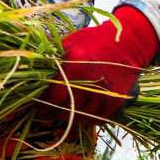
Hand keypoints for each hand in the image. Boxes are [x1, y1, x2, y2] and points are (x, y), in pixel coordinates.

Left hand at [43, 5, 158, 125]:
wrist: (127, 43)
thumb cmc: (92, 41)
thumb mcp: (70, 43)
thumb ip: (53, 57)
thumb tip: (32, 68)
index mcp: (74, 66)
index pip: (53, 94)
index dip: (43, 104)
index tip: (37, 106)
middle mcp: (90, 81)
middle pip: (66, 109)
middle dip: (54, 114)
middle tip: (47, 114)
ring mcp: (105, 92)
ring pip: (82, 116)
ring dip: (70, 118)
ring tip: (62, 115)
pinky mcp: (117, 100)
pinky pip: (98, 118)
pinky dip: (87, 119)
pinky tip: (79, 115)